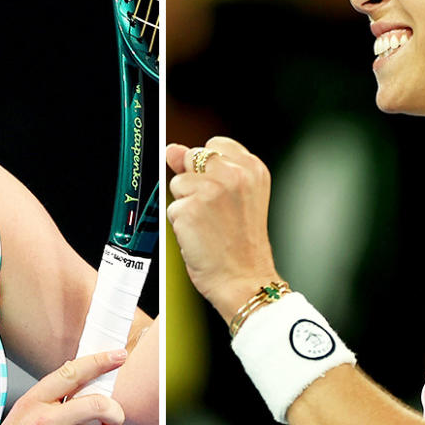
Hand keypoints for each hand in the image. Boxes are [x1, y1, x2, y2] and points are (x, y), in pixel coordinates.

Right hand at [0, 349, 127, 424]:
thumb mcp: (23, 416)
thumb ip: (50, 400)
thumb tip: (83, 381)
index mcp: (33, 403)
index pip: (72, 373)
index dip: (100, 361)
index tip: (118, 355)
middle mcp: (44, 423)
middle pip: (99, 404)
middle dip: (116, 413)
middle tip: (113, 420)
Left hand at [166, 136, 281, 322]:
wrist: (244, 279)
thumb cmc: (241, 244)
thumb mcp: (236, 197)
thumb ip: (205, 169)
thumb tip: (173, 149)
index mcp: (252, 168)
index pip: (215, 145)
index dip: (209, 168)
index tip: (219, 189)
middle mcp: (234, 174)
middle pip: (192, 158)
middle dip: (195, 182)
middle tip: (215, 211)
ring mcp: (211, 189)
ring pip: (178, 183)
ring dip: (186, 204)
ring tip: (208, 224)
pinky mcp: (190, 208)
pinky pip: (171, 208)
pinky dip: (180, 224)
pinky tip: (199, 235)